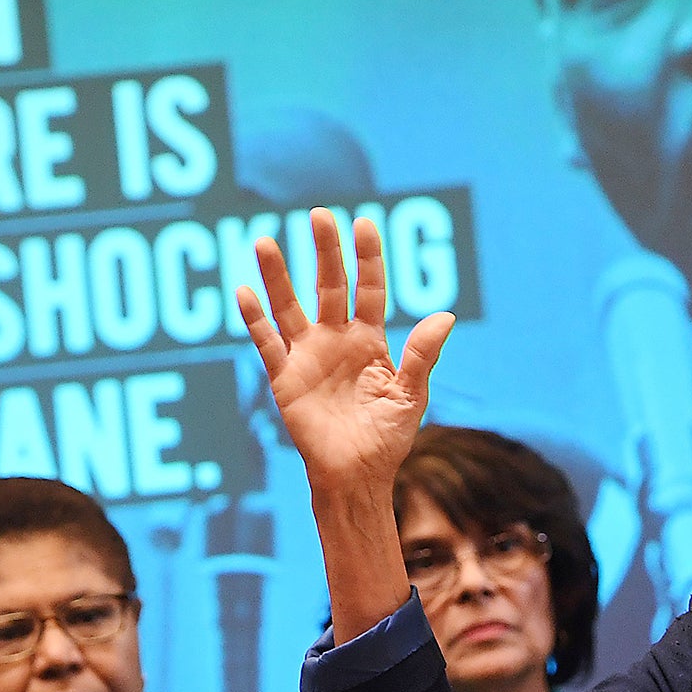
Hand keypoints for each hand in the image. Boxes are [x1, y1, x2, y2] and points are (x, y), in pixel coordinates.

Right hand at [236, 209, 455, 501]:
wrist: (356, 477)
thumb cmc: (387, 440)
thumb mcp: (411, 396)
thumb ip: (423, 355)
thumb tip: (447, 314)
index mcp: (371, 342)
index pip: (369, 289)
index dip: (367, 258)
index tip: (364, 223)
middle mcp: (337, 341)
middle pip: (329, 286)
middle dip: (325, 251)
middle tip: (319, 214)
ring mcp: (308, 357)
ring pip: (290, 307)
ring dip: (277, 276)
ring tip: (264, 241)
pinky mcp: (285, 378)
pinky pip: (267, 343)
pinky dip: (254, 319)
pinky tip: (244, 292)